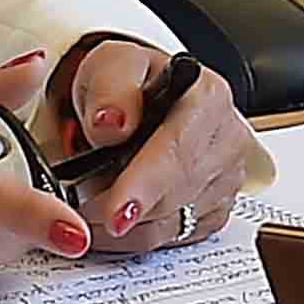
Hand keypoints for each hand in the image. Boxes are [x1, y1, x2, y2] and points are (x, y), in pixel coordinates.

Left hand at [36, 36, 257, 254]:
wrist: (134, 102)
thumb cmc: (125, 84)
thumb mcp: (109, 66)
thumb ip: (110, 89)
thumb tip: (112, 123)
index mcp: (208, 97)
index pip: (178, 150)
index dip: (143, 185)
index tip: (113, 212)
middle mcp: (227, 140)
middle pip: (176, 193)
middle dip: (122, 207)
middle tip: (76, 211)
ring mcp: (225, 178)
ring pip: (171, 223)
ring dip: (122, 226)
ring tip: (82, 211)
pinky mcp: (215, 209)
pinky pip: (172, 237)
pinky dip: (132, 236)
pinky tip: (106, 224)